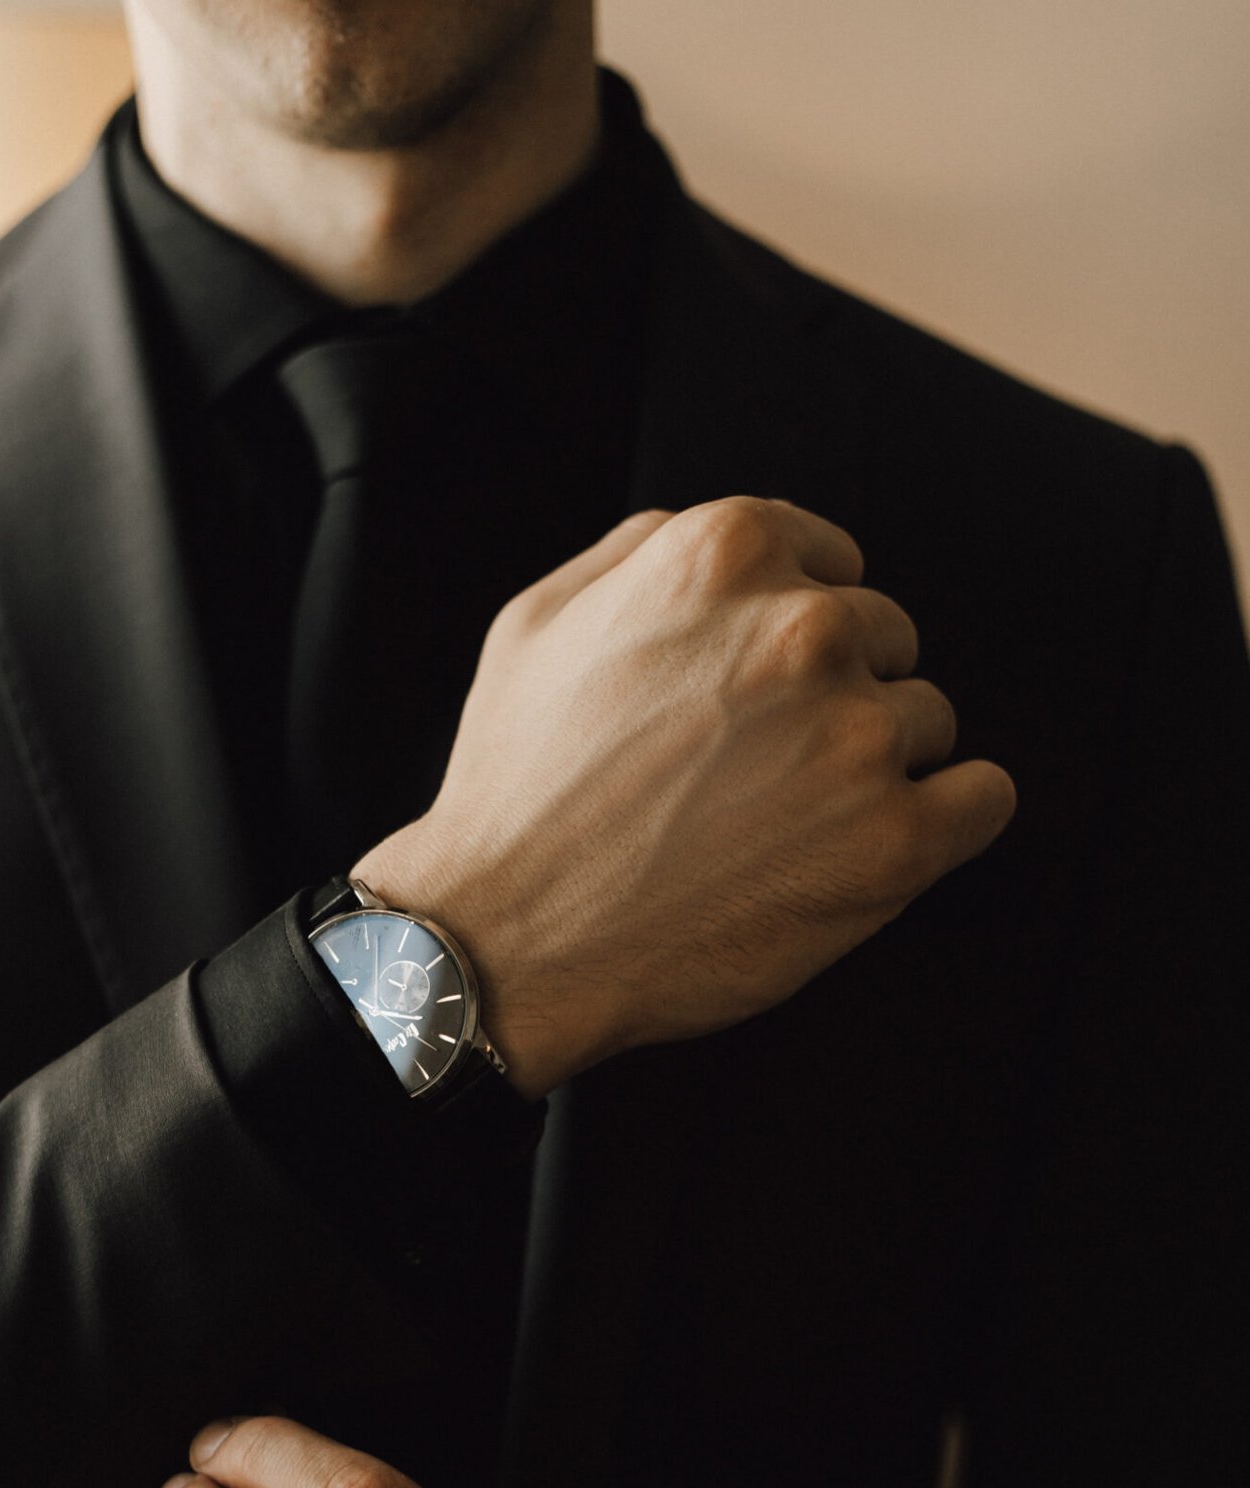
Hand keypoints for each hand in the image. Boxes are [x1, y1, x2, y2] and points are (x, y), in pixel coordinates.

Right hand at [351, 496, 1014, 1095]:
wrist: (510, 941)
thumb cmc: (516, 787)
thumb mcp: (540, 621)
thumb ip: (644, 551)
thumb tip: (732, 539)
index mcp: (725, 552)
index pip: (835, 564)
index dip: (797, 636)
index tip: (757, 696)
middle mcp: (804, 627)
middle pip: (886, 640)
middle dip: (834, 699)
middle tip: (754, 775)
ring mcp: (855, 735)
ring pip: (929, 721)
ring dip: (874, 769)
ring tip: (782, 828)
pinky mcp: (893, 841)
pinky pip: (985, 797)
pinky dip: (949, 820)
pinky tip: (877, 848)